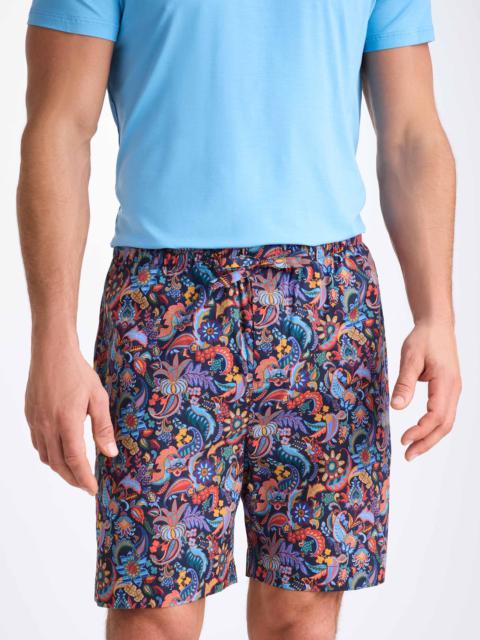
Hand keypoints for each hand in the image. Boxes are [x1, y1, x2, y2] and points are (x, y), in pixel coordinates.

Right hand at [25, 336, 117, 493]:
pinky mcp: (30, 416)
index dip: (84, 478)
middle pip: (58, 464)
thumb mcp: (98, 398)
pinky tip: (60, 452)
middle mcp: (47, 425)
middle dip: (73, 479)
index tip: (93, 489)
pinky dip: (49, 454)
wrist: (51, 352)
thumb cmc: (77, 372)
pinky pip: (38, 443)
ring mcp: (36, 421)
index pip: (75, 460)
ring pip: (46, 456)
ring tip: (75, 472)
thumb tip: (110, 453)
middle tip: (86, 485)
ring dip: (60, 468)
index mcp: (67, 421)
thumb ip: (103, 427)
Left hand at [391, 321, 461, 460]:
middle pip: (445, 424)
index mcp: (446, 382)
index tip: (404, 440)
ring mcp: (454, 390)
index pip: (436, 416)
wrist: (437, 324)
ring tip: (412, 449)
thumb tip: (397, 407)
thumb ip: (404, 383)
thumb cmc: (423, 338)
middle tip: (408, 455)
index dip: (421, 431)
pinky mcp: (449, 389)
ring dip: (430, 437)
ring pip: (447, 421)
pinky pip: (445, 413)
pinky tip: (420, 432)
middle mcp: (454, 389)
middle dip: (427, 442)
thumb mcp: (410, 358)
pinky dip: (433, 427)